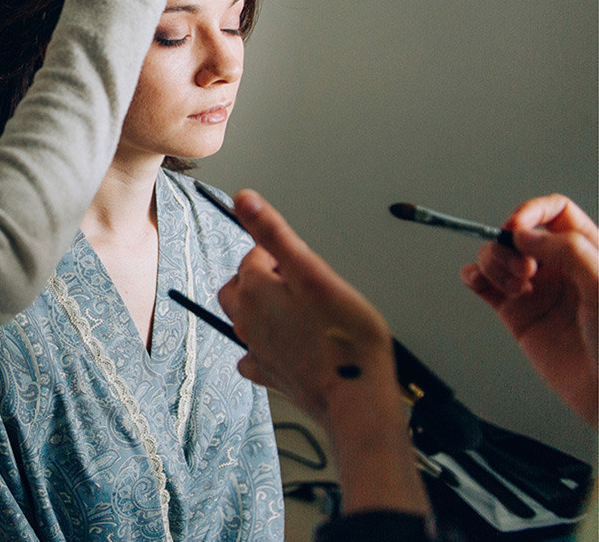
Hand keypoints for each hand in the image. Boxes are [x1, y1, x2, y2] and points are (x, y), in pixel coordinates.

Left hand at [219, 189, 427, 517]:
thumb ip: (275, 234)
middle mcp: (245, 319)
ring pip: (247, 318)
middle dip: (267, 280)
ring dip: (267, 310)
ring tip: (306, 316)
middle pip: (243, 286)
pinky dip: (269, 346)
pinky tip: (294, 346)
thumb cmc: (345, 338)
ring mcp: (255, 349)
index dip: (284, 257)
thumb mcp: (314, 273)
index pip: (256, 255)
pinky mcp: (268, 374)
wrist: (357, 400)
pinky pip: (256, 354)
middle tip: (304, 288)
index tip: (308, 267)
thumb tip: (243, 199)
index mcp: (252, 290)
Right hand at [461, 195, 597, 425]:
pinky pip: (483, 285)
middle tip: (522, 271)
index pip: (556, 212)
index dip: (532, 212)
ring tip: (515, 287)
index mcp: (589, 252)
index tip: (517, 229)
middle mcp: (560, 266)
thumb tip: (525, 233)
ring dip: (493, 263)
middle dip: (509, 245)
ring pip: (497, 255)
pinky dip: (473, 277)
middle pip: (518, 232)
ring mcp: (537, 288)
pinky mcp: (516, 312)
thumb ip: (569, 252)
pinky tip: (479, 282)